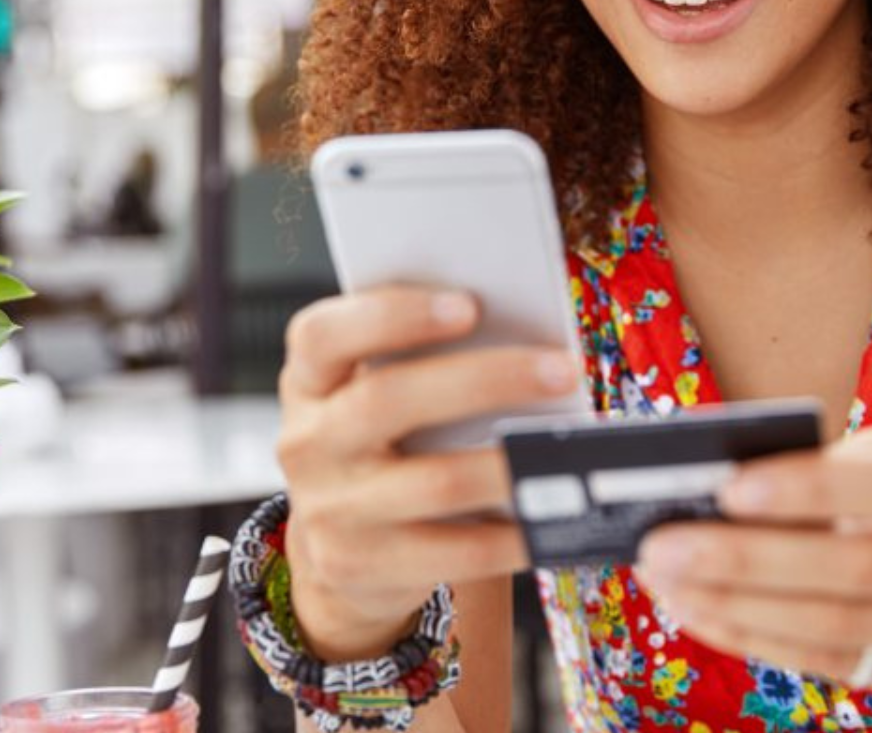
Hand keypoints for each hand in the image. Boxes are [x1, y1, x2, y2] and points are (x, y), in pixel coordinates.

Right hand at [275, 286, 580, 659]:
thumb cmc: (383, 445)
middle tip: (560, 370)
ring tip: (564, 449)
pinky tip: (548, 517)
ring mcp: (329, 510)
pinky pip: (453, 553)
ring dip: (509, 464)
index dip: (392, 316)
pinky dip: (510, 535)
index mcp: (310, 382)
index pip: (323, 336)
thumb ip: (424, 362)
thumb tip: (525, 343)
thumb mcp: (375, 395)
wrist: (342, 551)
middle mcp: (308, 443)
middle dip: (485, 380)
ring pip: (433, 482)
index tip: (469, 305)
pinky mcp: (362, 566)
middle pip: (388, 400)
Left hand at [635, 429, 871, 719]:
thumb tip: (720, 490)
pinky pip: (838, 661)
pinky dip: (760, 636)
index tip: (730, 486)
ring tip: (667, 580)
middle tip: (662, 544)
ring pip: (841, 624)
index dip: (815, 488)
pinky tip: (705, 612)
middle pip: (862, 568)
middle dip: (750, 557)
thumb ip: (842, 469)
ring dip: (739, 604)